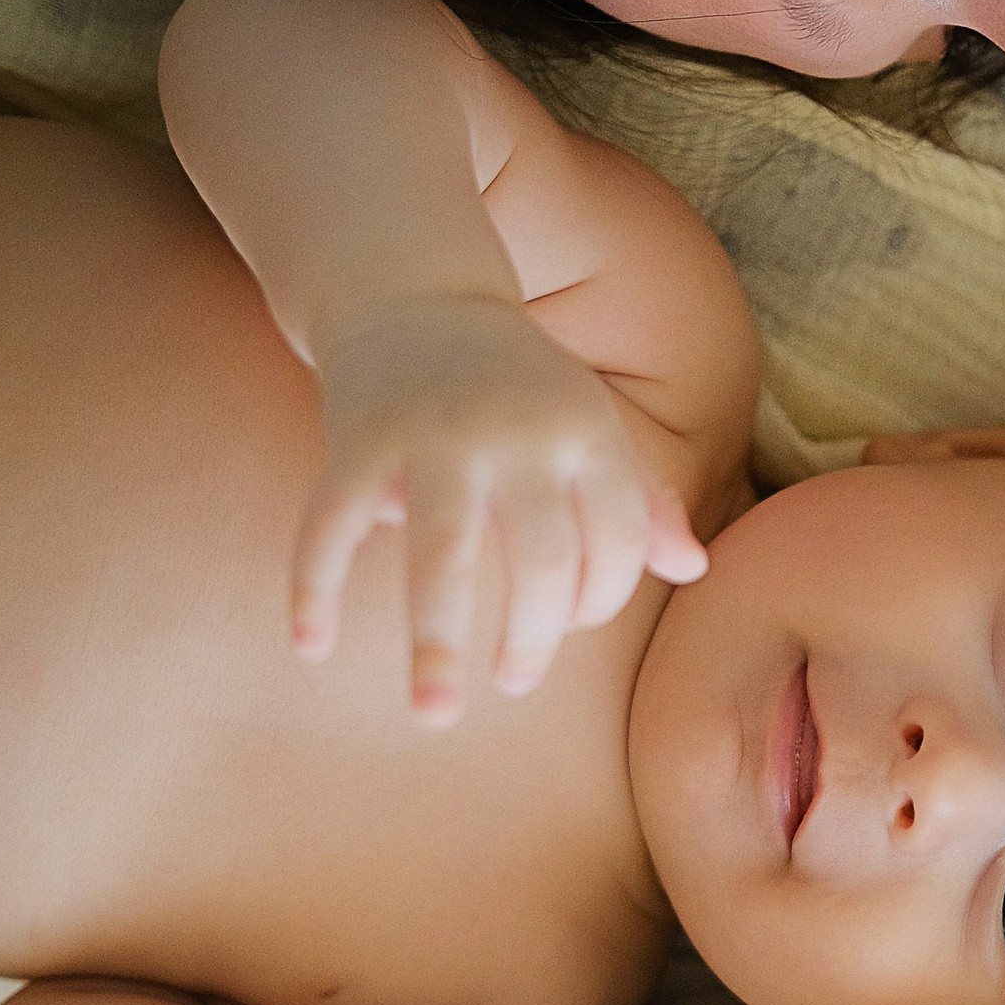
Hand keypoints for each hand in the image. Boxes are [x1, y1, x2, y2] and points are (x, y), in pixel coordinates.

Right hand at [294, 296, 708, 725]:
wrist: (414, 289)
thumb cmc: (520, 384)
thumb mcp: (591, 425)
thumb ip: (641, 499)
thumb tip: (694, 568)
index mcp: (584, 434)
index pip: (618, 545)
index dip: (600, 602)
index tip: (566, 626)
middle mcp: (515, 436)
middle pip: (544, 564)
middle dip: (534, 641)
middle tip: (516, 683)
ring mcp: (431, 439)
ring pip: (442, 558)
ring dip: (438, 646)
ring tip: (436, 715)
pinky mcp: (355, 441)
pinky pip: (328, 527)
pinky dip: (313, 591)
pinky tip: (310, 650)